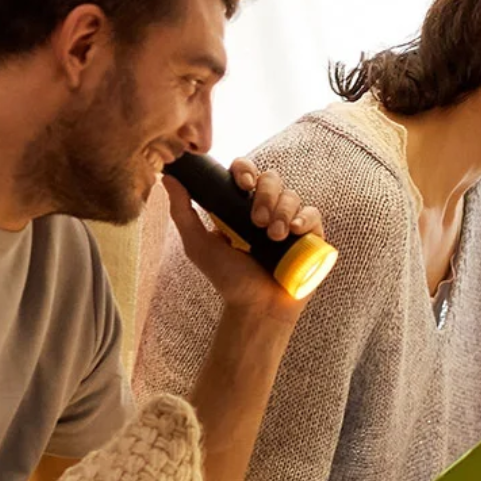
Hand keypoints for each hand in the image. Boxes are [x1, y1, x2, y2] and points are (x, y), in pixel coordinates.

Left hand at [162, 158, 325, 316]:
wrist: (256, 309)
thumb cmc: (228, 279)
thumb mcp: (199, 245)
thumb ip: (182, 213)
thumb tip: (168, 178)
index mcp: (240, 205)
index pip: (245, 172)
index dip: (245, 170)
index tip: (242, 185)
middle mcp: (266, 209)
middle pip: (271, 179)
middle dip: (265, 195)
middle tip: (256, 222)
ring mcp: (289, 221)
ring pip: (292, 196)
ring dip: (281, 212)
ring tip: (272, 237)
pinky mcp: (309, 236)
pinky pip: (312, 214)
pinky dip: (304, 218)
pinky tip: (293, 231)